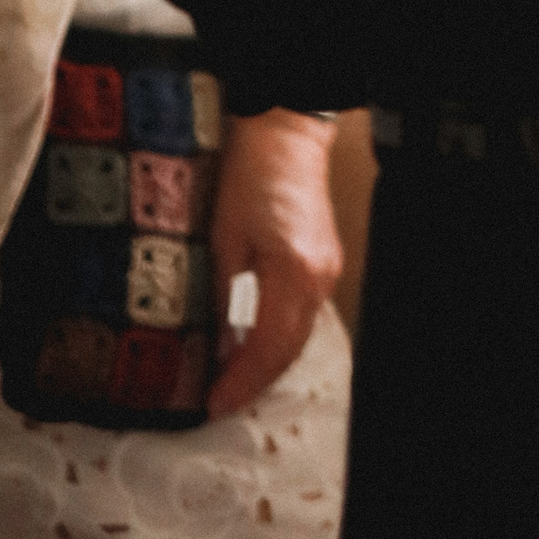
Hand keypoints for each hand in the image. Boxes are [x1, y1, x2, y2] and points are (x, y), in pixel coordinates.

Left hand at [207, 109, 342, 416]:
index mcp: (293, 272)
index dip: (240, 383)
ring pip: (297, 336)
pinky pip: (302, 315)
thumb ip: (222, 297)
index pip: (268, 348)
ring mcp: (327, 270)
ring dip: (266, 364)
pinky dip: (277, 338)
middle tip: (216, 402)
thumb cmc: (249, 174)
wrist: (285, 133)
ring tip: (229, 382)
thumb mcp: (221, 237)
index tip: (212, 405)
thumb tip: (218, 348)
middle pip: (288, 350)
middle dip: (253, 382)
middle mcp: (318, 277)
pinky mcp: (324, 262)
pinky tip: (252, 345)